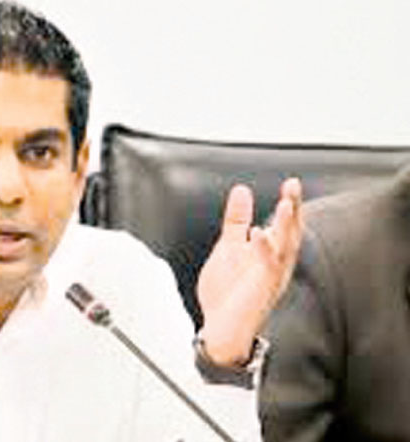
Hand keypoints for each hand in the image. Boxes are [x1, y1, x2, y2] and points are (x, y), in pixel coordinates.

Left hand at [197, 178, 302, 366]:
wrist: (218, 330)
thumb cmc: (227, 294)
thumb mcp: (229, 248)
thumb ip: (236, 221)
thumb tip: (242, 191)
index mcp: (270, 256)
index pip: (286, 227)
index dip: (291, 205)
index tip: (291, 183)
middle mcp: (276, 267)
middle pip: (291, 234)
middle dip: (294, 210)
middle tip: (294, 185)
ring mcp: (270, 279)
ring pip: (285, 249)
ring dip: (285, 226)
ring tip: (286, 203)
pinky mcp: (260, 291)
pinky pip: (266, 269)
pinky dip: (264, 250)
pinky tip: (258, 233)